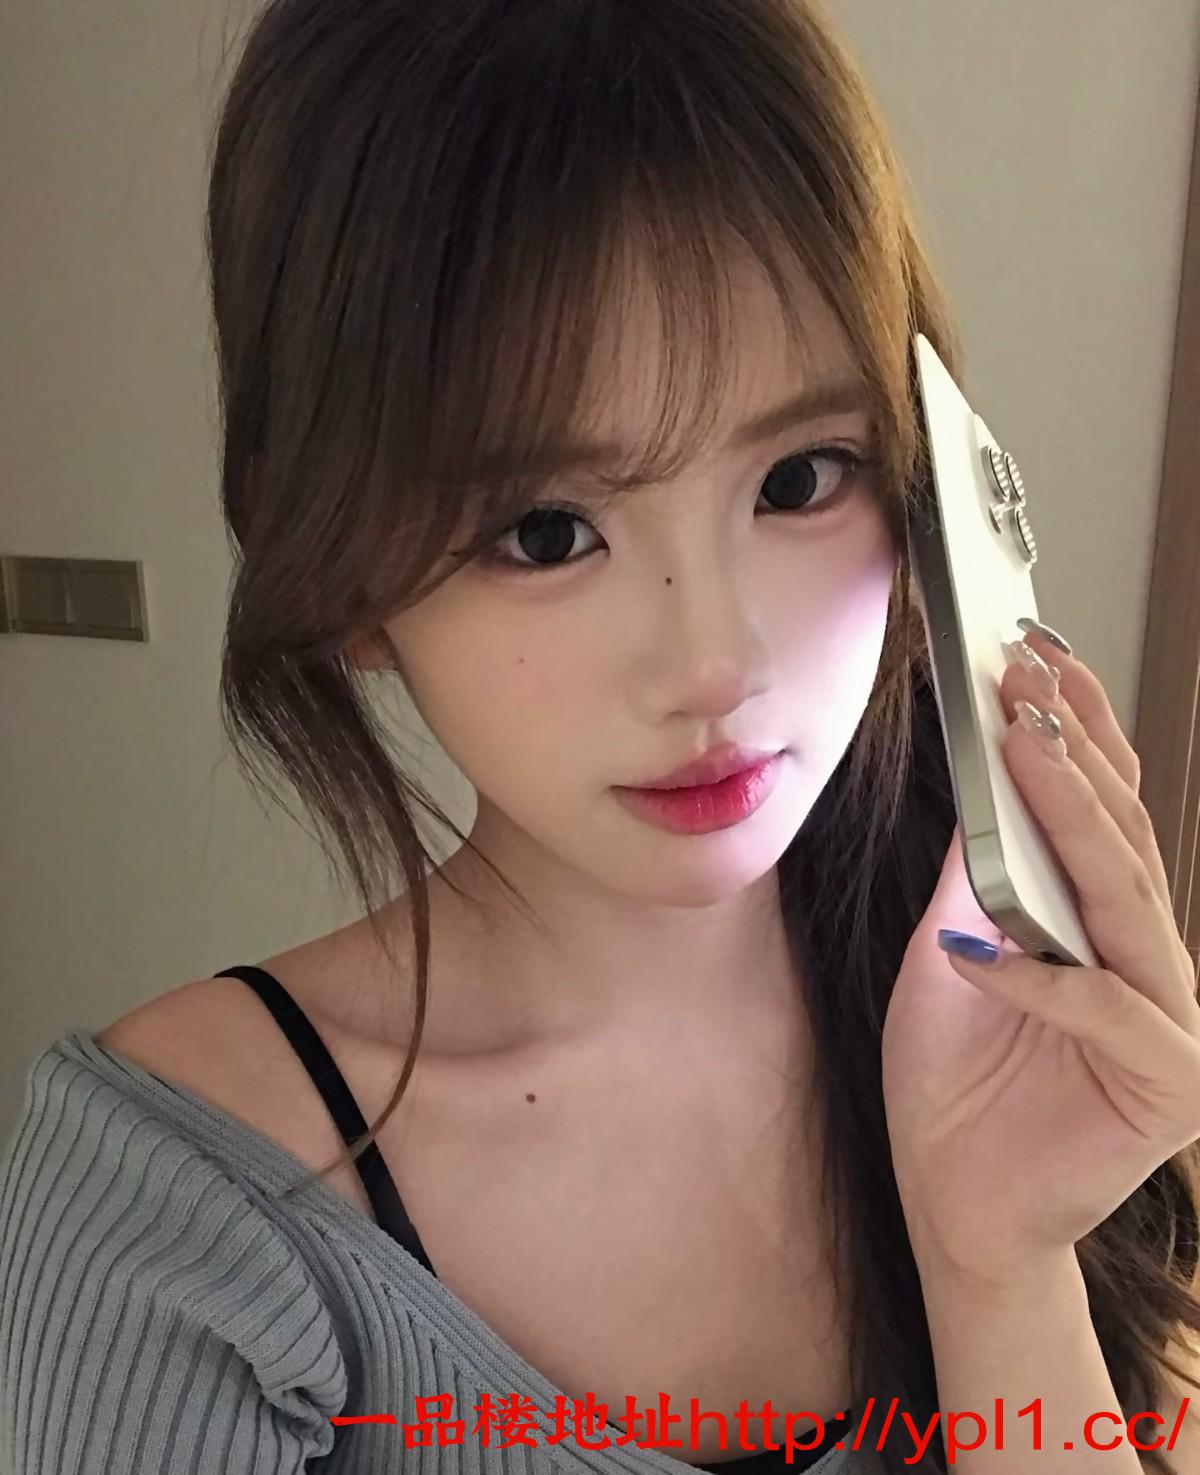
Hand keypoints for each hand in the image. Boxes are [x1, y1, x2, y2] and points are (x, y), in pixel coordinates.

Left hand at [881, 623, 1199, 1285]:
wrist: (959, 1209)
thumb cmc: (958, 1087)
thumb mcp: (955, 956)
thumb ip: (983, 879)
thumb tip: (983, 783)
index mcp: (1107, 930)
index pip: (1102, 812)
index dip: (1076, 729)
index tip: (1032, 653)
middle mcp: (1153, 964)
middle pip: (1120, 838)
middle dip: (1075, 747)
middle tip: (1029, 671)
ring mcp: (1169, 1022)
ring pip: (1124, 899)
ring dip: (1073, 818)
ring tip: (1026, 744)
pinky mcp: (1164, 1084)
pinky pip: (1101, 1008)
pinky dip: (1041, 975)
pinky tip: (985, 945)